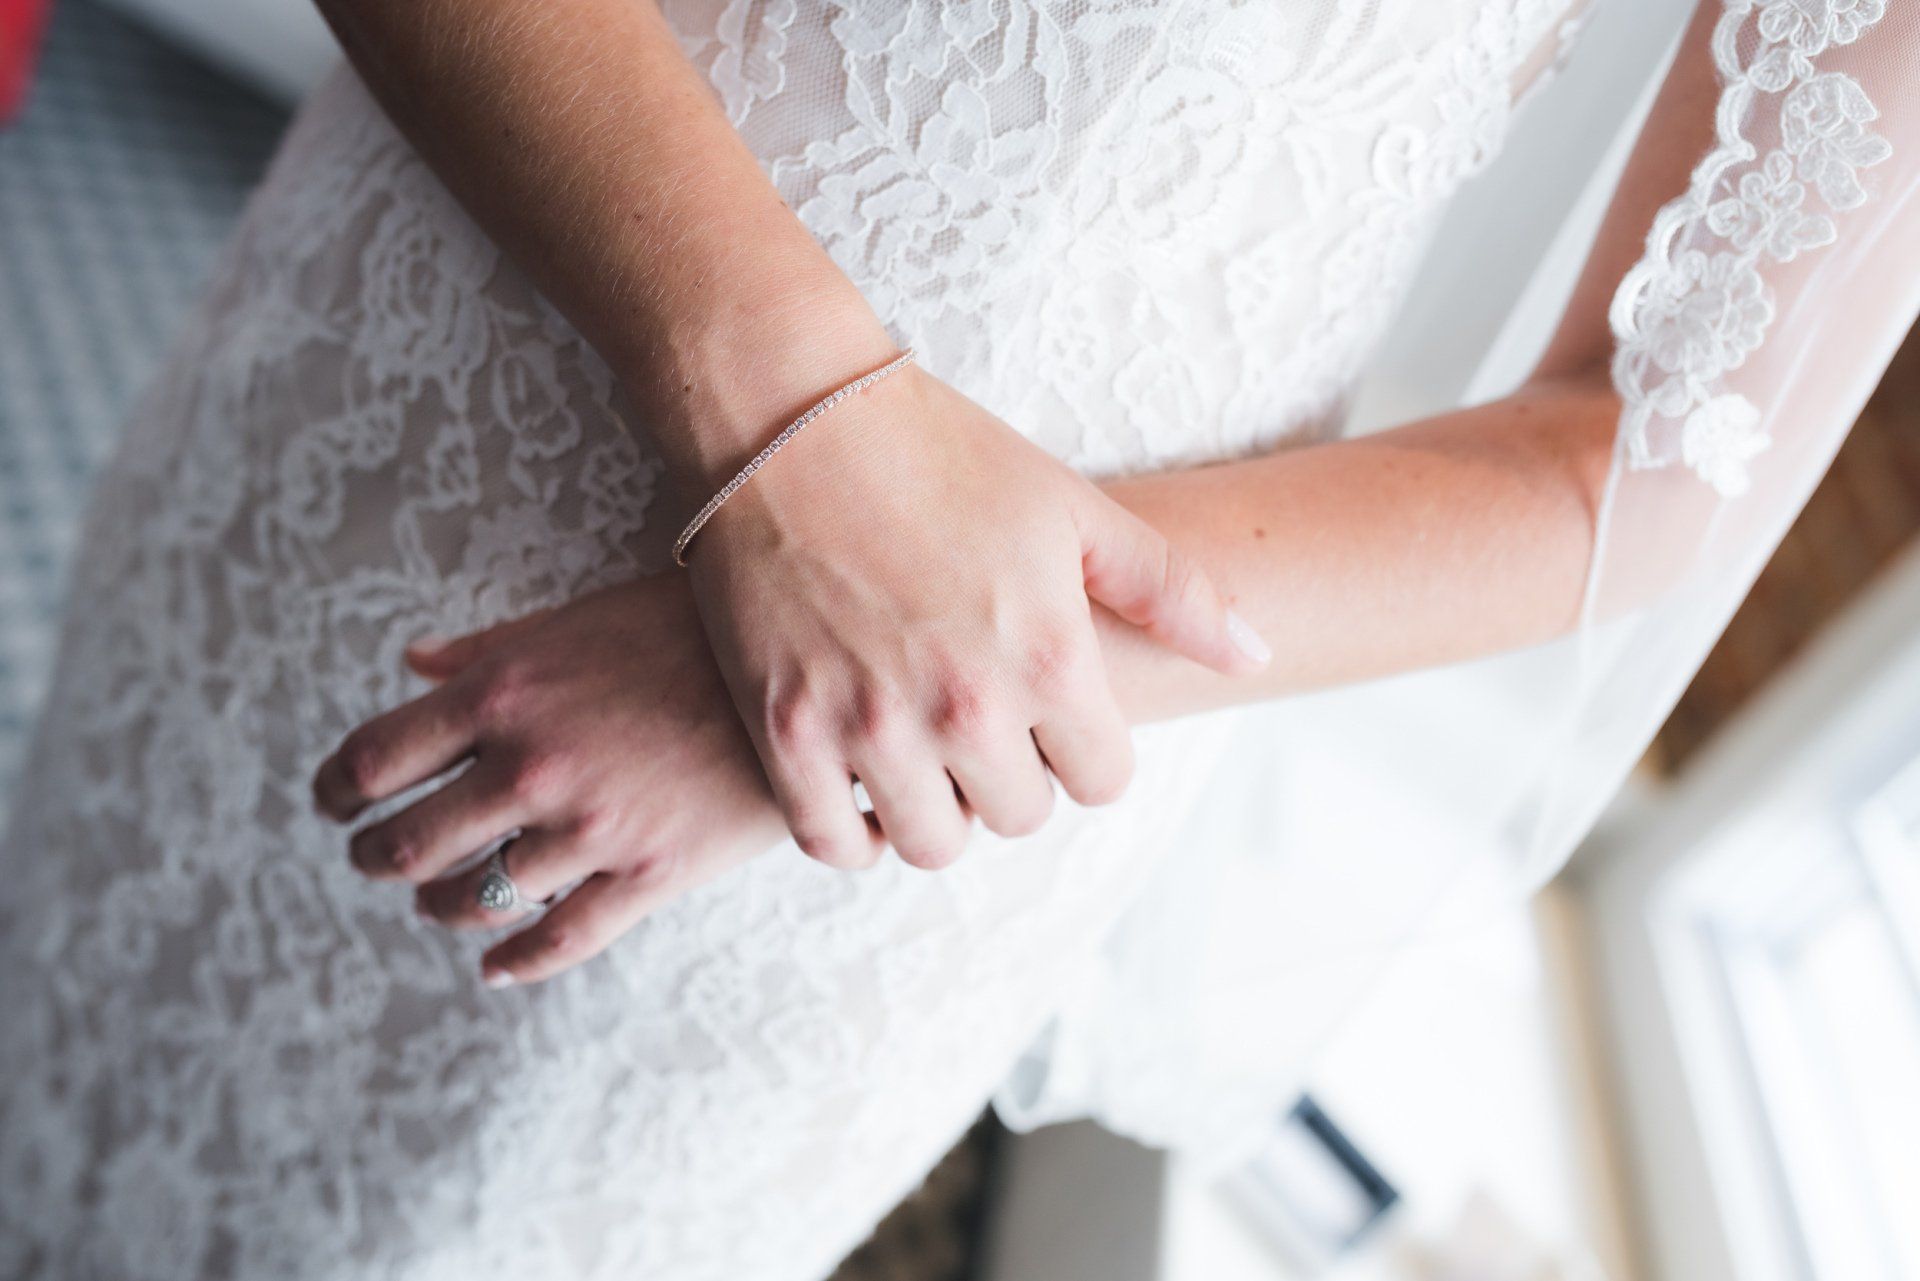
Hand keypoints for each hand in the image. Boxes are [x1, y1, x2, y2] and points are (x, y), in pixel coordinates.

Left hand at [310, 577, 812, 986]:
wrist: (806, 677)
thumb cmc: (690, 632)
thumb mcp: (582, 619)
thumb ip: (490, 648)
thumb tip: (412, 665)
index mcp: (504, 693)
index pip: (375, 760)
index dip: (336, 791)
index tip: (332, 803)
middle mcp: (530, 767)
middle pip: (410, 843)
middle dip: (377, 858)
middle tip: (373, 858)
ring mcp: (588, 828)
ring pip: (474, 897)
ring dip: (440, 906)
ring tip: (436, 903)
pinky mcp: (646, 876)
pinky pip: (558, 939)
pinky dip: (514, 961)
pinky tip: (495, 966)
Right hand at [684, 364, 1269, 872]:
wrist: (789, 418)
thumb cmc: (940, 453)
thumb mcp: (1073, 508)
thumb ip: (1173, 591)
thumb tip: (1255, 656)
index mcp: (1050, 658)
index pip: (1103, 783)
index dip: (1085, 749)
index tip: (1053, 713)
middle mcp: (967, 707)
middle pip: (1021, 816)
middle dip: (1014, 777)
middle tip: (983, 722)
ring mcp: (870, 726)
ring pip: (933, 843)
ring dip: (939, 810)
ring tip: (925, 756)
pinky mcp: (786, 731)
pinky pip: (832, 841)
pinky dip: (853, 829)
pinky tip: (862, 785)